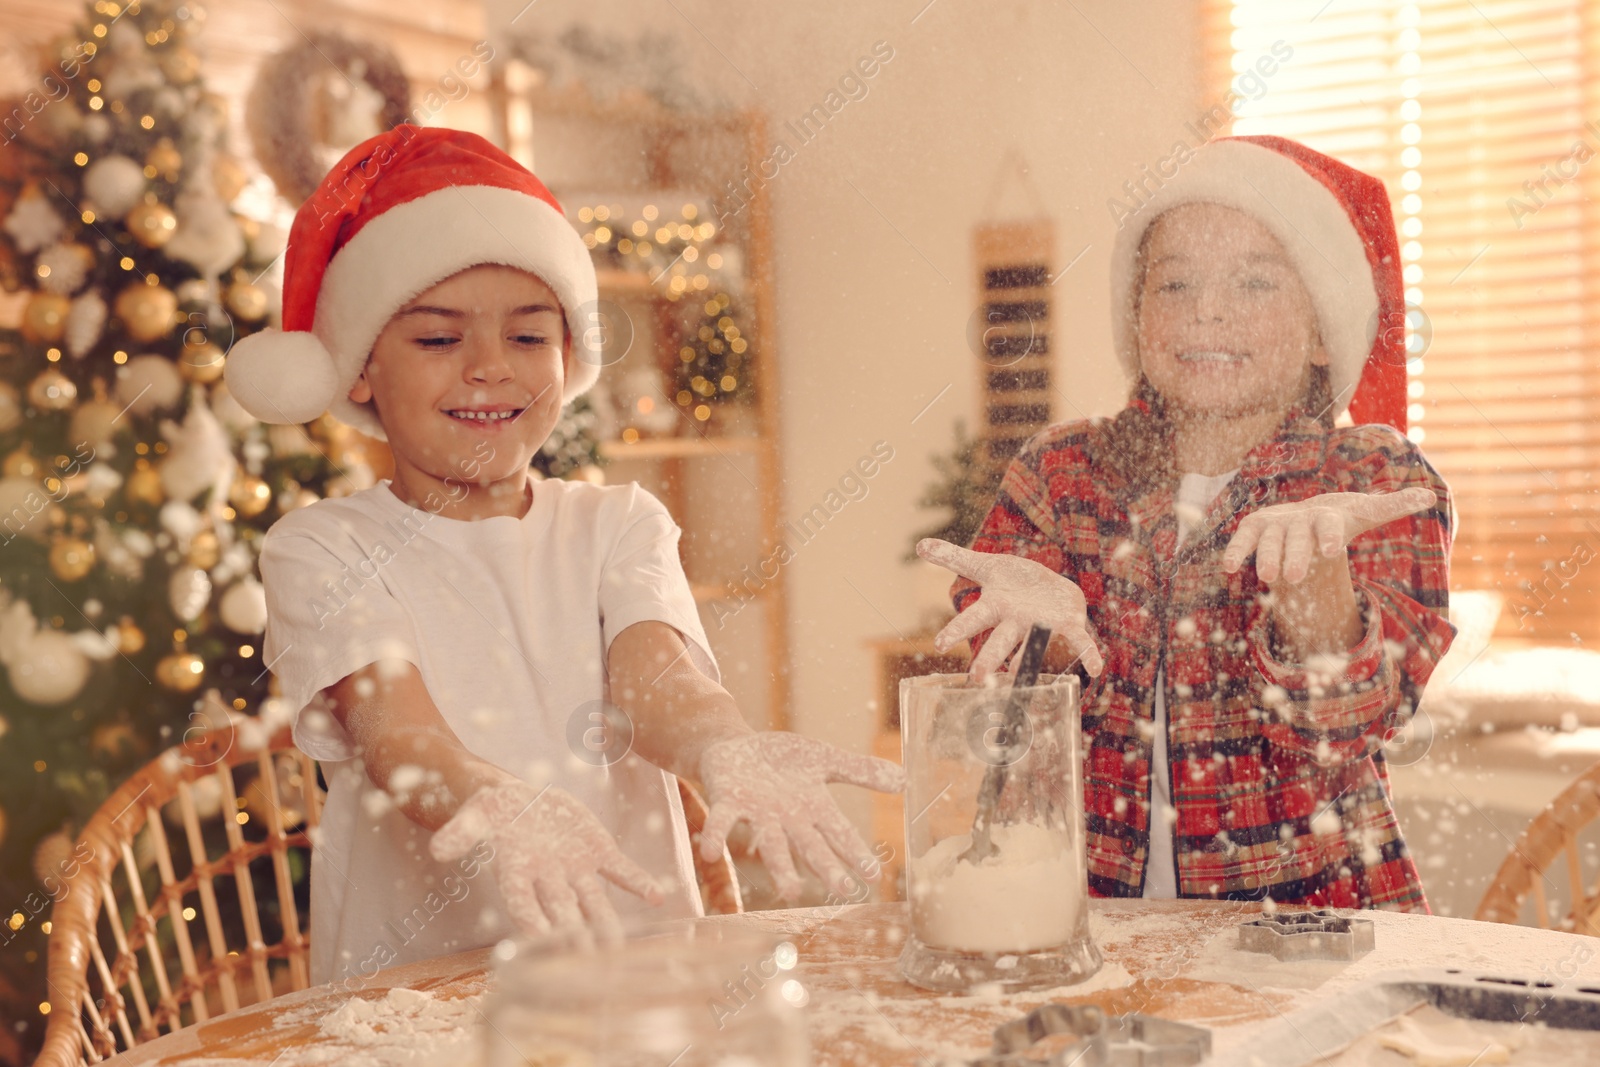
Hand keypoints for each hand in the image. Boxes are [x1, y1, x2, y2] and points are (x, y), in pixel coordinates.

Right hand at [429, 780, 662, 944]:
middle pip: (562, 914)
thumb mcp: (473, 816)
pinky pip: (619, 869)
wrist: (518, 800)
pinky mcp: (597, 851)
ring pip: (594, 903)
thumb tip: (438, 849)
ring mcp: (575, 869)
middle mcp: (548, 880)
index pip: (523, 905)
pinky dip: (637, 881)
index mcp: (515, 874)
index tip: (542, 946)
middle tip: (588, 965)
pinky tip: (658, 896)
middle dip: (575, 939)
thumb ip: (460, 833)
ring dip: (608, 926)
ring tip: (622, 951)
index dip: (532, 925)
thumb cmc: (491, 813)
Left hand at [697, 732, 904, 900]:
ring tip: (790, 892)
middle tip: (843, 890)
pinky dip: (715, 835)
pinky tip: (709, 851)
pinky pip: (722, 821)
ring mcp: (757, 813)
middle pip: (809, 846)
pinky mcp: (727, 801)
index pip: (838, 832)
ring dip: (780, 867)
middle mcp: (787, 818)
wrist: (733, 749)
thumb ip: (860, 771)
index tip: (873, 874)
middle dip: (826, 866)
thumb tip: (905, 780)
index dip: (855, 851)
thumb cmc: (782, 760)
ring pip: (770, 844)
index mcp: (812, 808)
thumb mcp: (824, 759)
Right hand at [916, 537, 1103, 681]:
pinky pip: (1079, 642)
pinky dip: (1089, 655)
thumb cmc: (1015, 582)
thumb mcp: (986, 566)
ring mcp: (1043, 626)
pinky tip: (1097, 669)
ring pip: (1033, 647)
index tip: (940, 645)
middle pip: (1000, 642)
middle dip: (988, 659)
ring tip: (1018, 677)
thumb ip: (954, 558)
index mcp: (996, 607)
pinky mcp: (1069, 625)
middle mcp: (1017, 622)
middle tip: (977, 678)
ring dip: (1026, 663)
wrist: (1052, 590)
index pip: (972, 620)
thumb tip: (919, 545)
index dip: (956, 631)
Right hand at [1223, 488, 1435, 582]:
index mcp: (1328, 514)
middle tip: (1296, 578)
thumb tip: (1430, 495)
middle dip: (1295, 555)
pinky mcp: (1254, 528)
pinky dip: (1234, 551)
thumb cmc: (1339, 518)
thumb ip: (1392, 505)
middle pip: (1297, 537)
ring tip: (1269, 578)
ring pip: (1268, 539)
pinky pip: (1242, 539)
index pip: (1330, 524)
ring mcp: (1275, 521)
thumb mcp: (1364, 512)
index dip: (1329, 535)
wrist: (1306, 512)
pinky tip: (1228, 569)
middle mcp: (1299, 516)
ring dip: (1266, 556)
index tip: (1332, 551)